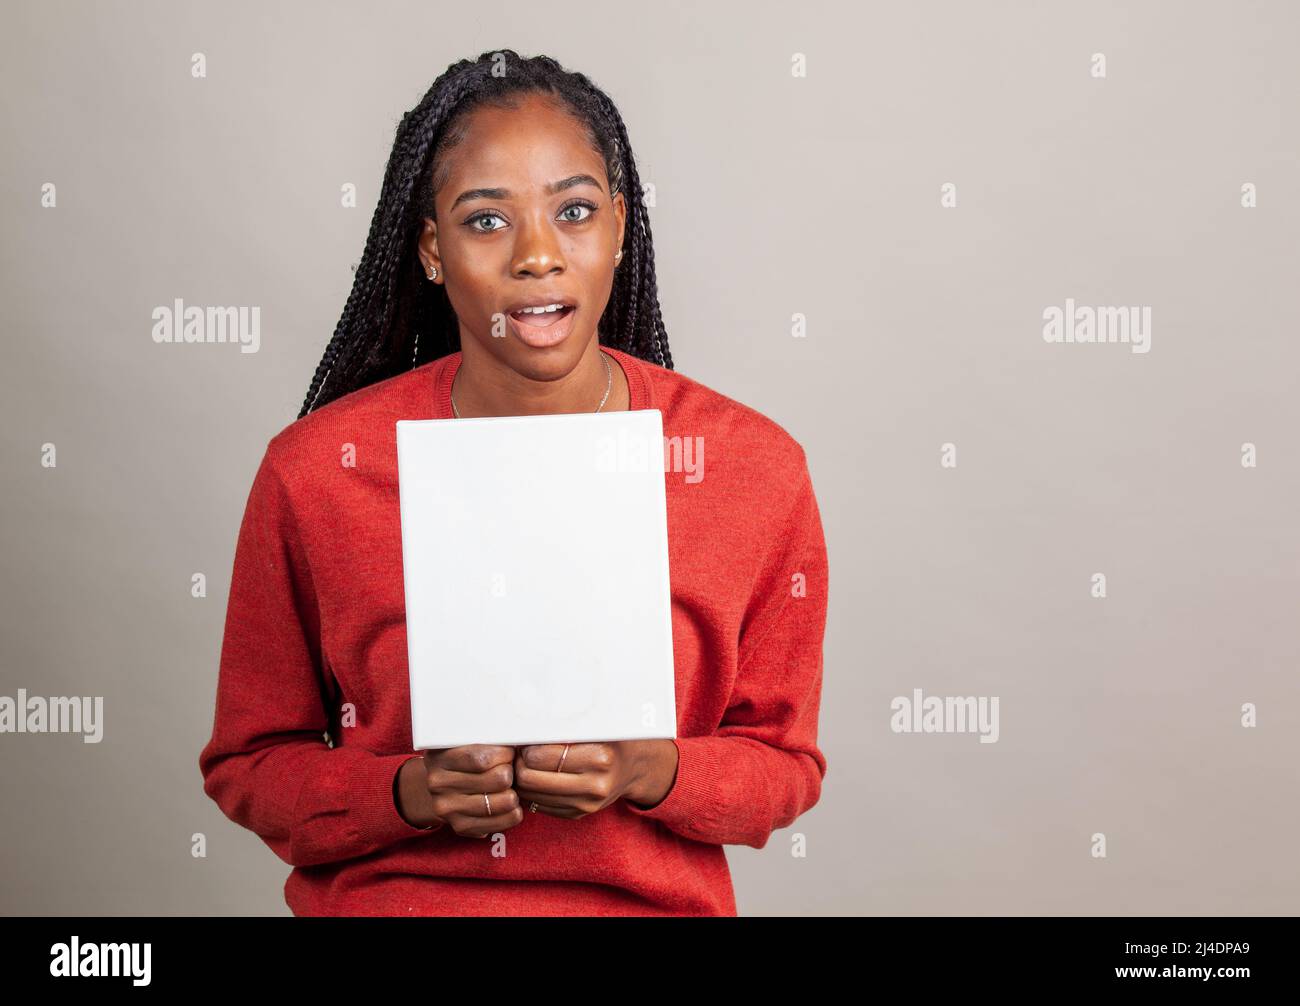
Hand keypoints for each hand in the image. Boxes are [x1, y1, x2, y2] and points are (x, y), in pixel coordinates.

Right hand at [397, 744, 523, 838]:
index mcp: (439, 756)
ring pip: (502, 801)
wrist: (440, 788)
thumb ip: (484, 738)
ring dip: (514, 794)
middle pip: (496, 779)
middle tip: (510, 769)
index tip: (510, 752)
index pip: (481, 758)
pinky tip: (511, 806)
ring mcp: (447, 807)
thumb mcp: (464, 742)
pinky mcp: (460, 826)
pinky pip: (500, 822)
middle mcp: (438, 783)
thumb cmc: (462, 759)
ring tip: (511, 787)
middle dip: (510, 772)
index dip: (504, 754)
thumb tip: (516, 736)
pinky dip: (513, 814)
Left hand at [514, 740, 677, 818]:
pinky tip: (537, 776)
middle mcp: (594, 785)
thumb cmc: (611, 738)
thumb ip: (566, 725)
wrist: (636, 767)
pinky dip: (532, 791)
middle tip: (521, 750)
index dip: (527, 746)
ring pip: (530, 794)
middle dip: (519, 762)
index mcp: (599, 757)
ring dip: (522, 778)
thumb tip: (526, 724)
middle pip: (530, 778)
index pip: (541, 756)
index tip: (526, 738)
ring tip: (526, 762)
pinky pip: (539, 806)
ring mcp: (585, 804)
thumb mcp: (596, 725)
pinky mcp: (578, 814)